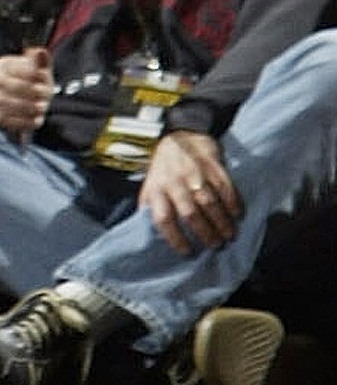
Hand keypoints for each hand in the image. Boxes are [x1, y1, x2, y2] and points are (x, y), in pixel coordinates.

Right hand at [0, 46, 53, 139]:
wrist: (20, 101)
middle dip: (36, 94)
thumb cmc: (32, 82)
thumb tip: (40, 52)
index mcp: (3, 65)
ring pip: (16, 105)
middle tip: (46, 99)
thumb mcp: (38, 69)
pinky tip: (36, 118)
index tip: (45, 81)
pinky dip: (28, 121)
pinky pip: (14, 122)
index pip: (24, 70)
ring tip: (42, 107)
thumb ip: (41, 60)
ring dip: (33, 108)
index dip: (38, 77)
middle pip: (19, 87)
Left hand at [140, 129, 241, 253]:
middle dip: (205, 233)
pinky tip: (237, 215)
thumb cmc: (166, 166)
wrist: (182, 133)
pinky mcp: (212, 165)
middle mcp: (174, 181)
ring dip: (222, 223)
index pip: (163, 218)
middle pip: (190, 213)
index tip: (187, 251)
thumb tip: (147, 233)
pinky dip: (233, 204)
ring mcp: (194, 172)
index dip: (174, 238)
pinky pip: (225, 188)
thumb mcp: (151, 183)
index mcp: (157, 188)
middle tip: (215, 245)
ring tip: (228, 235)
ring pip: (209, 203)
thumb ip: (151, 205)